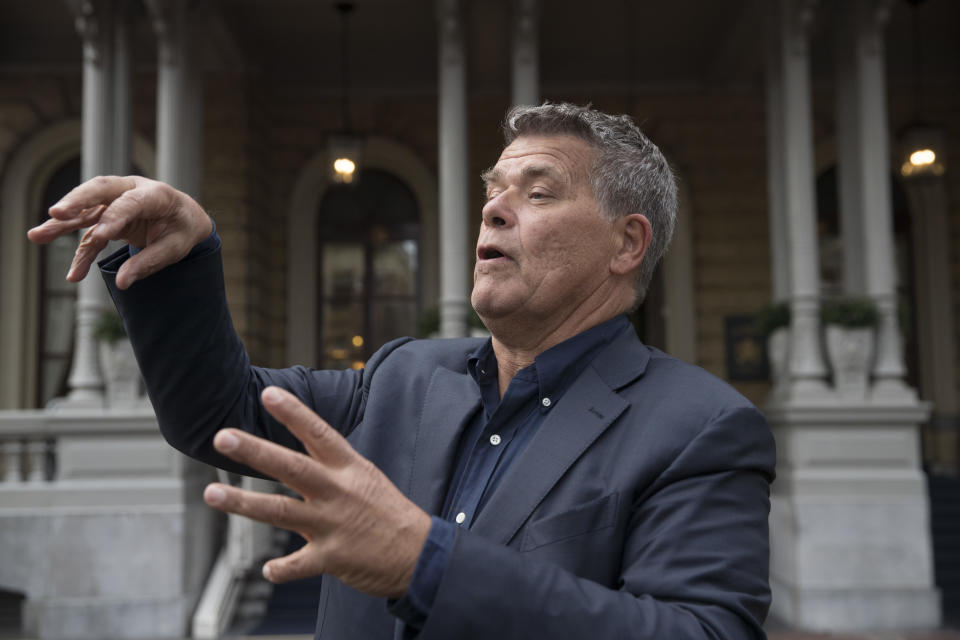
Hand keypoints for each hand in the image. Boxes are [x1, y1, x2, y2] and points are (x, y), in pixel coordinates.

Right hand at [26, 175, 211, 289]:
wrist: (185, 218)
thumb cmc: (182, 229)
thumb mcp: (176, 248)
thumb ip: (149, 262)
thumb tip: (122, 282)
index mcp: (155, 194)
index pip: (130, 202)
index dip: (114, 217)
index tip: (100, 234)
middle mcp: (131, 191)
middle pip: (99, 190)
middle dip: (76, 202)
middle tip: (56, 214)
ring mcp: (116, 201)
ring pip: (86, 210)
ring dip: (62, 223)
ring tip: (37, 236)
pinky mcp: (107, 216)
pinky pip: (90, 234)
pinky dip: (81, 253)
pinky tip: (74, 275)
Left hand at [202, 386, 431, 598]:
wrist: (419, 553)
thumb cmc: (387, 511)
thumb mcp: (365, 477)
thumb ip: (329, 467)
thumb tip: (297, 451)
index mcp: (348, 468)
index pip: (319, 434)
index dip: (293, 413)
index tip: (269, 394)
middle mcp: (338, 491)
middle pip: (291, 467)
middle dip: (255, 451)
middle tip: (223, 437)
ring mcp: (334, 524)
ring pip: (281, 512)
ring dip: (244, 503)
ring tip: (212, 493)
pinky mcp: (333, 557)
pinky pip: (299, 564)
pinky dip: (282, 569)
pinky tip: (268, 570)